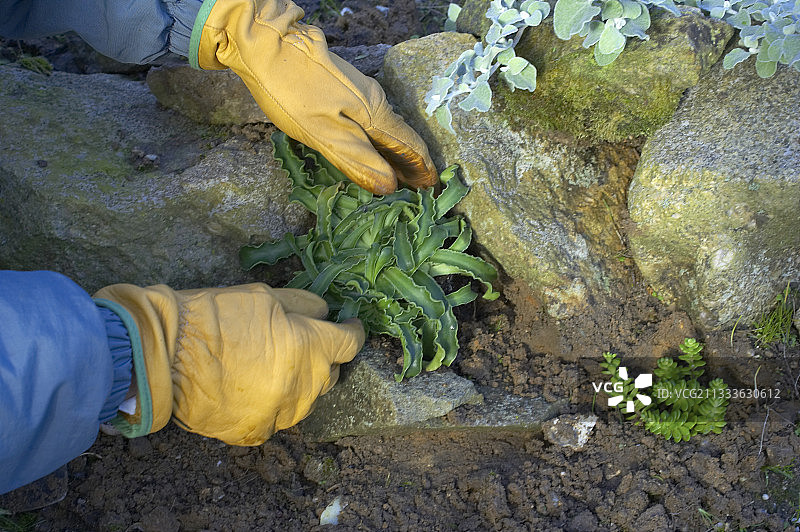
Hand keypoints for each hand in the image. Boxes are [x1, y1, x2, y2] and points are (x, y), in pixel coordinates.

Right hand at [94, 283, 363, 444]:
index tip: (350, 327)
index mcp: (311, 348)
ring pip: (305, 399)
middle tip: (299, 344)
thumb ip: (303, 305)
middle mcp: (305, 386)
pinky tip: (249, 388)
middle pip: (330, 374)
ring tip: (268, 367)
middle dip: (322, 359)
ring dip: (297, 383)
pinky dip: (271, 404)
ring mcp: (282, 414)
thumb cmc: (214, 317)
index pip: (350, 344)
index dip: (353, 333)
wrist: (164, 356)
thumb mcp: (264, 296)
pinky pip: (277, 418)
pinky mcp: (258, 432)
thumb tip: (324, 313)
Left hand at [190, 0, 437, 194]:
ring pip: (385, 128)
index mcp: (374, 113)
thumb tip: (389, 185)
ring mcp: (358, 91)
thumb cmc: (292, 92)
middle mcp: (373, 100)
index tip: (431, 189)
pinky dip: (376, 140)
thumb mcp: (323, 133)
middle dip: (410, 164)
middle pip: (400, 137)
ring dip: (393, 152)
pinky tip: (370, 150)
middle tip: (417, 190)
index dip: (421, 169)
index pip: (409, 145)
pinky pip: (369, 120)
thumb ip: (357, 159)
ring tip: (398, 176)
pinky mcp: (342, 88)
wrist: (265, 44)